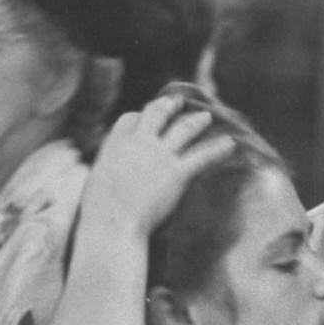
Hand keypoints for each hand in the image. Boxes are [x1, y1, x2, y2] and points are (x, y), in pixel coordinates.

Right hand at [81, 92, 235, 237]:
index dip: (139, 116)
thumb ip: (106, 169)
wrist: (113, 223)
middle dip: (169, 105)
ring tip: (206, 116)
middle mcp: (139, 142)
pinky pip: (203, 155)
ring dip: (196, 120)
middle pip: (157, 114)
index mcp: (116, 143)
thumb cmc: (99, 211)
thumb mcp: (94, 181)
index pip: (130, 119)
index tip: (144, 116)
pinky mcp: (177, 173)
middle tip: (178, 100)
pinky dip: (217, 148)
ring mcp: (160, 155)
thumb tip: (108, 173)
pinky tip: (229, 144)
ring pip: (184, 128)